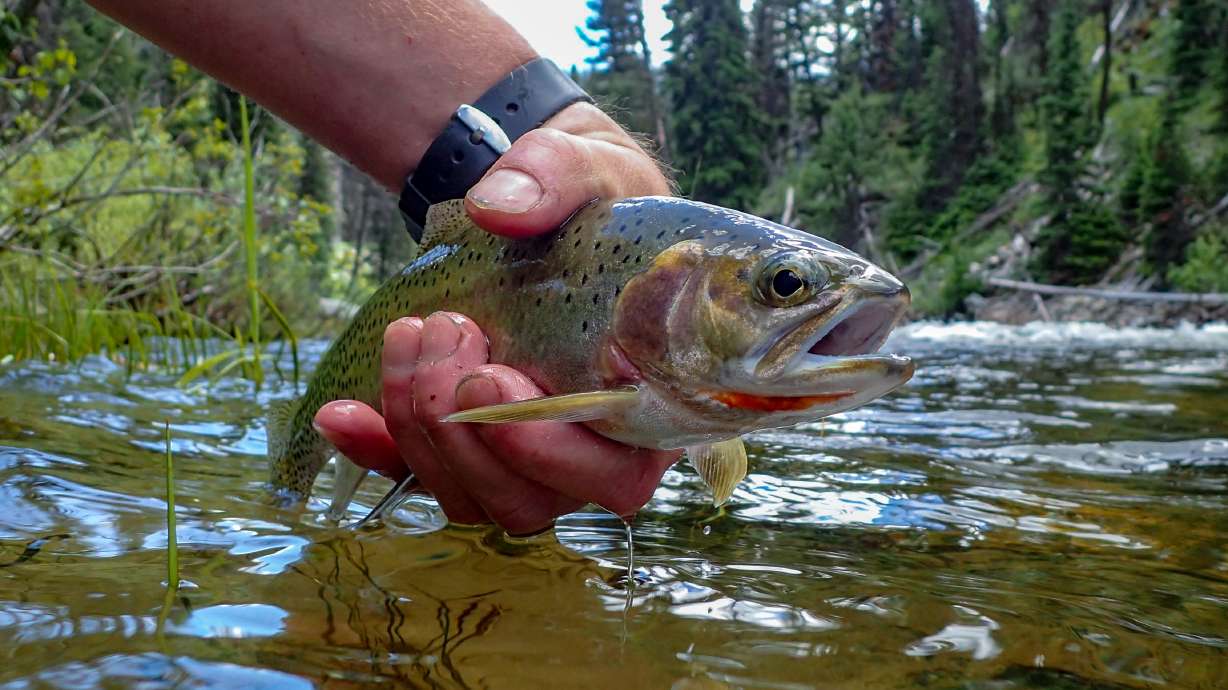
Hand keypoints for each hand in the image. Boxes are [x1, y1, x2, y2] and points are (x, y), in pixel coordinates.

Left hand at [313, 106, 677, 533]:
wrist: (546, 206)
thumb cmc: (594, 201)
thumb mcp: (591, 167)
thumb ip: (558, 179)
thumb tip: (496, 210)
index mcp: (647, 405)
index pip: (616, 477)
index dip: (552, 450)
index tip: (493, 374)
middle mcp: (589, 449)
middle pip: (530, 502)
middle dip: (468, 430)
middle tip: (447, 331)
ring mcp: (522, 457)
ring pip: (470, 500)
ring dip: (419, 429)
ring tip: (408, 335)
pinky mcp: (464, 445)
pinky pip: (415, 479)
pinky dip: (374, 451)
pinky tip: (340, 411)